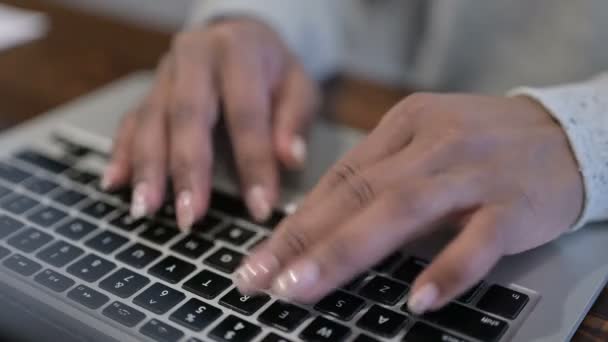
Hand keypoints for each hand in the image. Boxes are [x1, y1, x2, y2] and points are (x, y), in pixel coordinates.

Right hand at [102, 18, 318, 227]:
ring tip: (146, 208)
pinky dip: (123, 154)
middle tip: (190, 216)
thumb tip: (290, 159)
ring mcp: (166, 74)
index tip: (260, 206)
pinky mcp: (149, 91)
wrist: (238, 38)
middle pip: (187, 115)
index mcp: (237, 52)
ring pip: (151, 121)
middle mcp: (195, 57)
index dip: (253, 162)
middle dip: (187, 169)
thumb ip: (295, 121)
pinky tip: (115, 182)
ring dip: (148, 168)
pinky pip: (131, 122)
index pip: (245, 113)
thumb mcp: (299, 86)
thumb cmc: (272, 70)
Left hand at [235, 93, 583, 313]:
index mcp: (405, 125)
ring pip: (401, 210)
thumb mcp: (426, 144)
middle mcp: (433, 143)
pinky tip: (418, 298)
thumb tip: (320, 226)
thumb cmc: (483, 145)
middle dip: (303, 241)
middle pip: (358, 194)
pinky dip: (448, 267)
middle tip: (262, 280)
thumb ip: (379, 179)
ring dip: (347, 252)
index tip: (260, 259)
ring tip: (304, 288)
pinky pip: (479, 239)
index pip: (339, 179)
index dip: (296, 222)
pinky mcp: (515, 203)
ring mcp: (474, 172)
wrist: (565, 135)